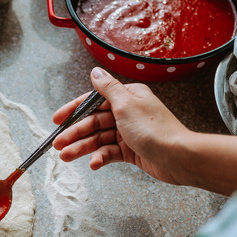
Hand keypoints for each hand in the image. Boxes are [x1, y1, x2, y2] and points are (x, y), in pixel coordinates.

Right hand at [52, 67, 236, 194]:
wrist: (179, 157)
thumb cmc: (154, 129)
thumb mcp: (126, 104)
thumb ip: (108, 88)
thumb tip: (95, 71)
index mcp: (127, 97)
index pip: (93, 101)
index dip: (73, 110)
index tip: (57, 119)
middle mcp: (127, 112)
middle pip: (94, 122)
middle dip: (75, 133)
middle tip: (57, 145)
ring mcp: (129, 132)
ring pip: (99, 139)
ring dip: (82, 148)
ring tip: (66, 157)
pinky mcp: (132, 150)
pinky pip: (110, 152)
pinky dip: (101, 158)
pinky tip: (94, 165)